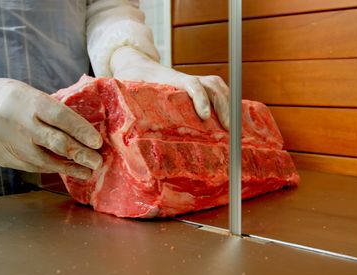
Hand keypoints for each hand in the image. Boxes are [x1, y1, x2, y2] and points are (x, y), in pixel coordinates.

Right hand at [0, 69, 102, 179]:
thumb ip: (54, 111)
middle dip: (80, 154)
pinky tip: (64, 168)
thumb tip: (87, 133)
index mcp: (27, 100)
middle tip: (98, 162)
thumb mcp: (31, 94)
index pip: (60, 116)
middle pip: (54, 142)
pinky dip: (50, 168)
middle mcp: (15, 121)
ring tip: (87, 171)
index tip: (97, 142)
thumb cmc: (14, 98)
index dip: (81, 131)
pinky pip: (31, 166)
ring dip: (68, 167)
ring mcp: (4, 141)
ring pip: (43, 161)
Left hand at [110, 47, 229, 128]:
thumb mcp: (125, 91)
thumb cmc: (129, 79)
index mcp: (168, 81)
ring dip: (229, 104)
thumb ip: (126, 104)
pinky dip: (227, 103)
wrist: (134, 64)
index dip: (200, 98)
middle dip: (223, 106)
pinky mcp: (196, 87)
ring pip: (217, 86)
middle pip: (212, 85)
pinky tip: (231, 120)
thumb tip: (122, 126)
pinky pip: (217, 91)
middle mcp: (184, 79)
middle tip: (228, 128)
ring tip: (234, 127)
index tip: (204, 116)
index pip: (191, 84)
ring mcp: (192, 82)